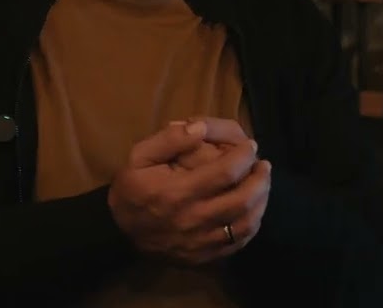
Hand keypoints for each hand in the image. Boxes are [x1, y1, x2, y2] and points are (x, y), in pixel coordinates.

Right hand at [108, 121, 271, 264]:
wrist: (118, 232)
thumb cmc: (131, 191)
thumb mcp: (138, 157)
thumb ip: (169, 140)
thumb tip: (200, 127)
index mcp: (178, 192)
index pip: (225, 172)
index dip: (244, 156)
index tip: (250, 146)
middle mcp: (194, 219)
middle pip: (243, 200)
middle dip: (260, 179)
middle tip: (263, 164)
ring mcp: (202, 242)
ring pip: (246, 224)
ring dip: (261, 202)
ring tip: (263, 184)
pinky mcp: (205, 256)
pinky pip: (238, 243)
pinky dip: (252, 225)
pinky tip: (253, 210)